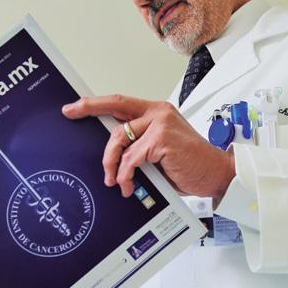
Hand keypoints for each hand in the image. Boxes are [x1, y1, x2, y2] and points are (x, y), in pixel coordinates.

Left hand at [62, 95, 234, 206]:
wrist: (216, 174)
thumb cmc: (189, 166)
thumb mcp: (159, 152)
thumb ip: (138, 147)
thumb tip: (111, 155)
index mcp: (157, 113)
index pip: (121, 102)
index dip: (97, 103)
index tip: (75, 106)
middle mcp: (158, 113)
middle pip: (116, 108)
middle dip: (89, 110)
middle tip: (72, 114)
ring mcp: (160, 123)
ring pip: (120, 139)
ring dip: (111, 163)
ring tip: (114, 180)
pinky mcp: (162, 139)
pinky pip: (131, 158)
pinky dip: (125, 174)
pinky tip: (127, 184)